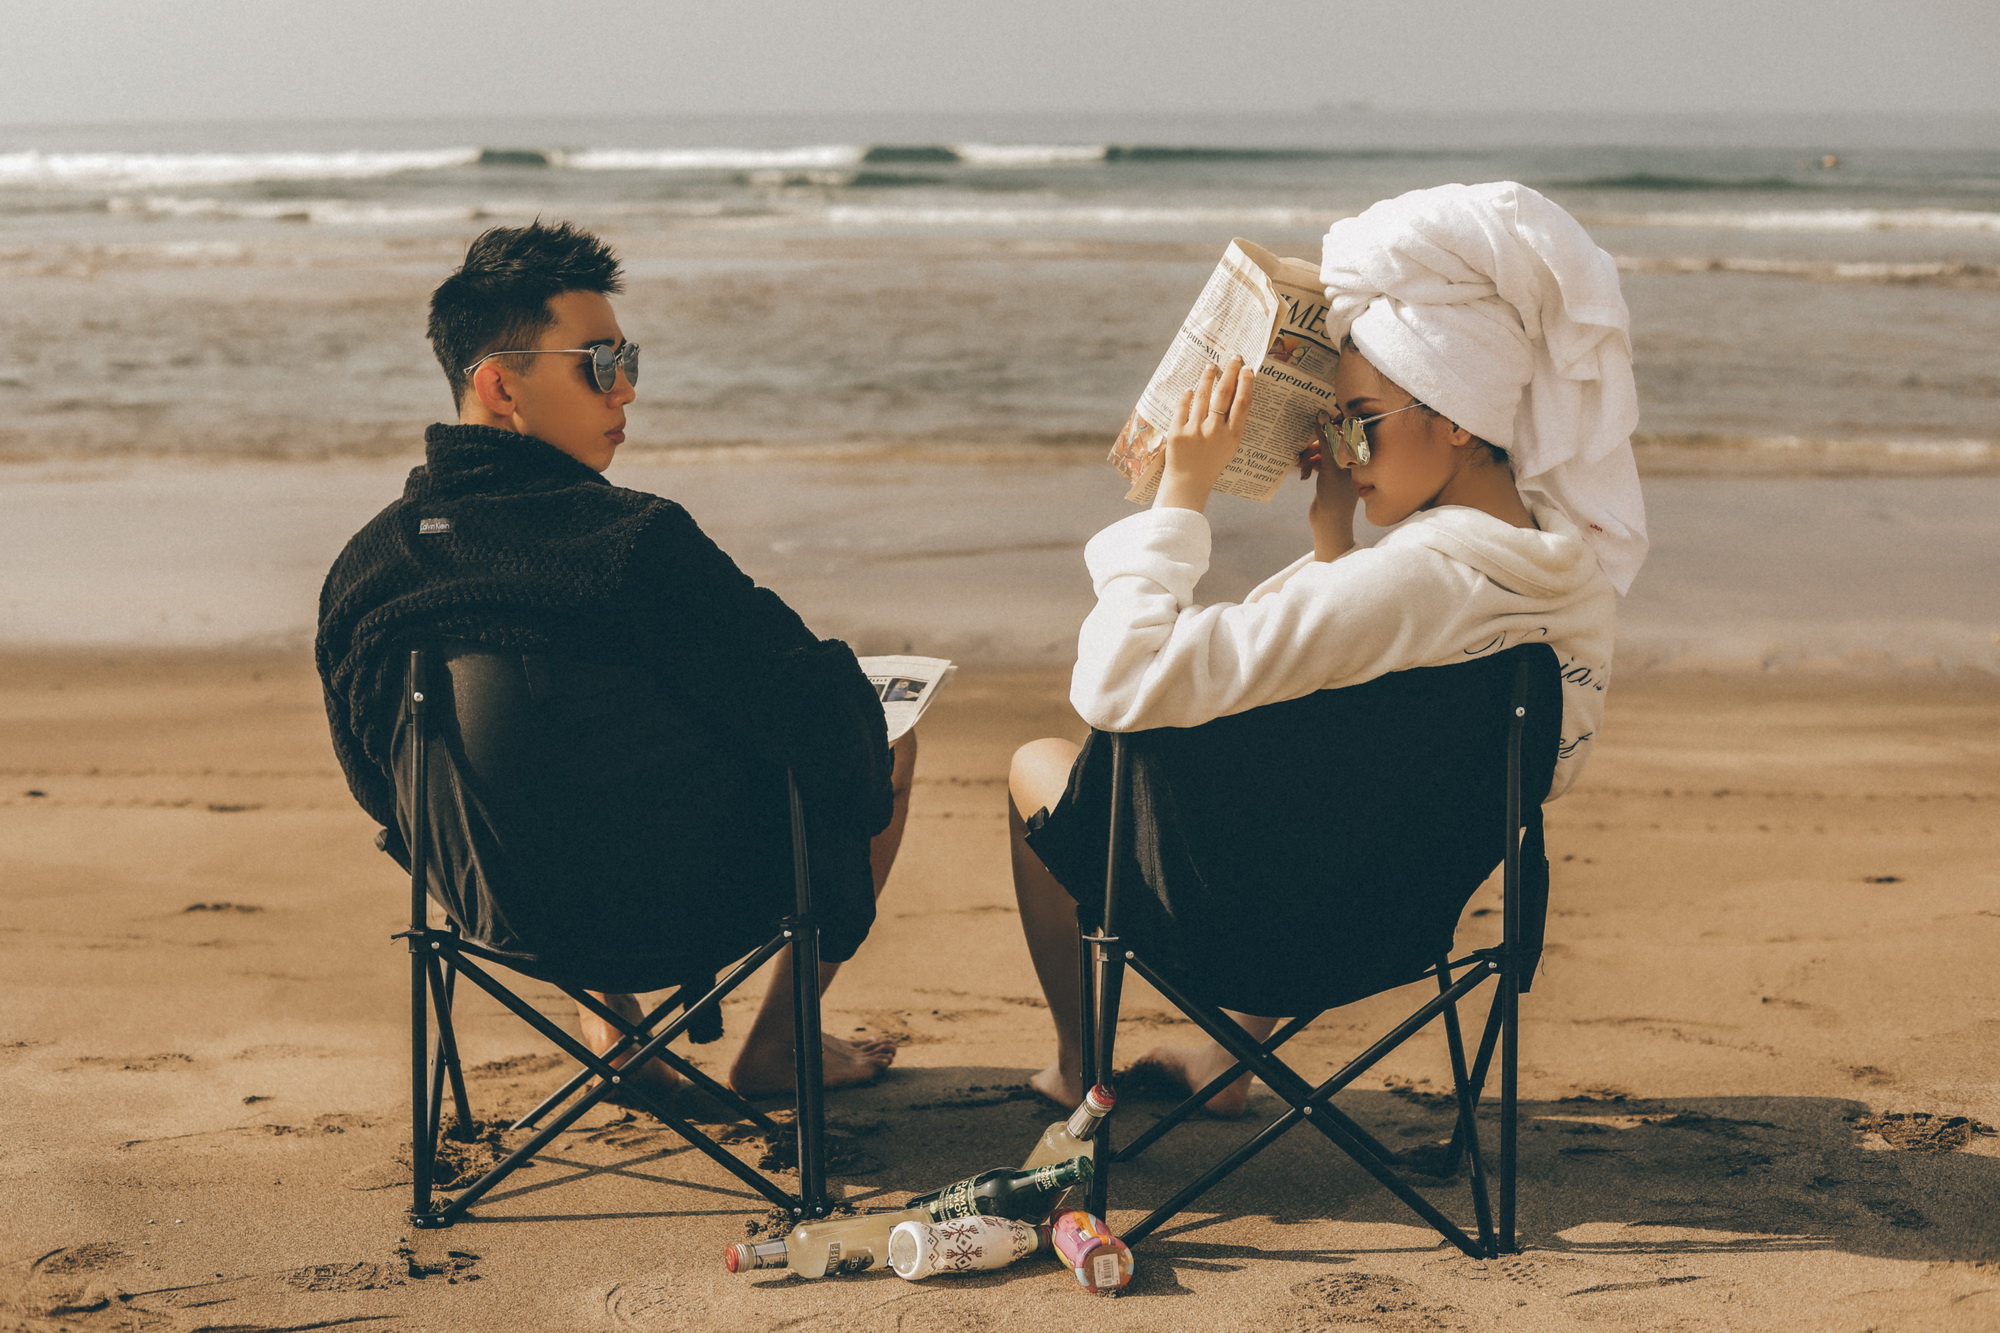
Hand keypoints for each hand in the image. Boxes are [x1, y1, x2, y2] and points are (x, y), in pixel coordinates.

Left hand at [1153, 356, 1254, 513]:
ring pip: (1203, 396)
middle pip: (1224, 394)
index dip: (1245, 383)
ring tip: (1211, 366)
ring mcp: (1195, 431)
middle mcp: (1215, 432)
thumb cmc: (1211, 462)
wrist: (1188, 482)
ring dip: (1208, 377)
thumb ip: (1233, 423)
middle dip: (1230, 372)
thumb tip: (1237, 393)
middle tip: (1233, 358)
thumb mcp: (1230, 446)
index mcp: (1232, 436)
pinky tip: (1190, 388)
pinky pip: (1183, 407)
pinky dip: (1187, 395)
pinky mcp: (1178, 433)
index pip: (1242, 403)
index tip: (1247, 368)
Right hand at [1300, 415, 1357, 560]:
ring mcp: (1339, 467)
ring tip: (1299, 465)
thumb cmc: (1335, 497)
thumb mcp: (1330, 466)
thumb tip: (1321, 415)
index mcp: (1356, 455)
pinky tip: (1302, 474)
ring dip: (1308, 457)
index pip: (1343, 430)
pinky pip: (1317, 463)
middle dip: (1313, 446)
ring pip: (1321, 452)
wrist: (1329, 525)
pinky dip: (1308, 466)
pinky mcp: (1328, 476)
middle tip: (1300, 451)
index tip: (1314, 417)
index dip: (1328, 423)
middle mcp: (1350, 459)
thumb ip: (1326, 441)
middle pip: (1329, 441)